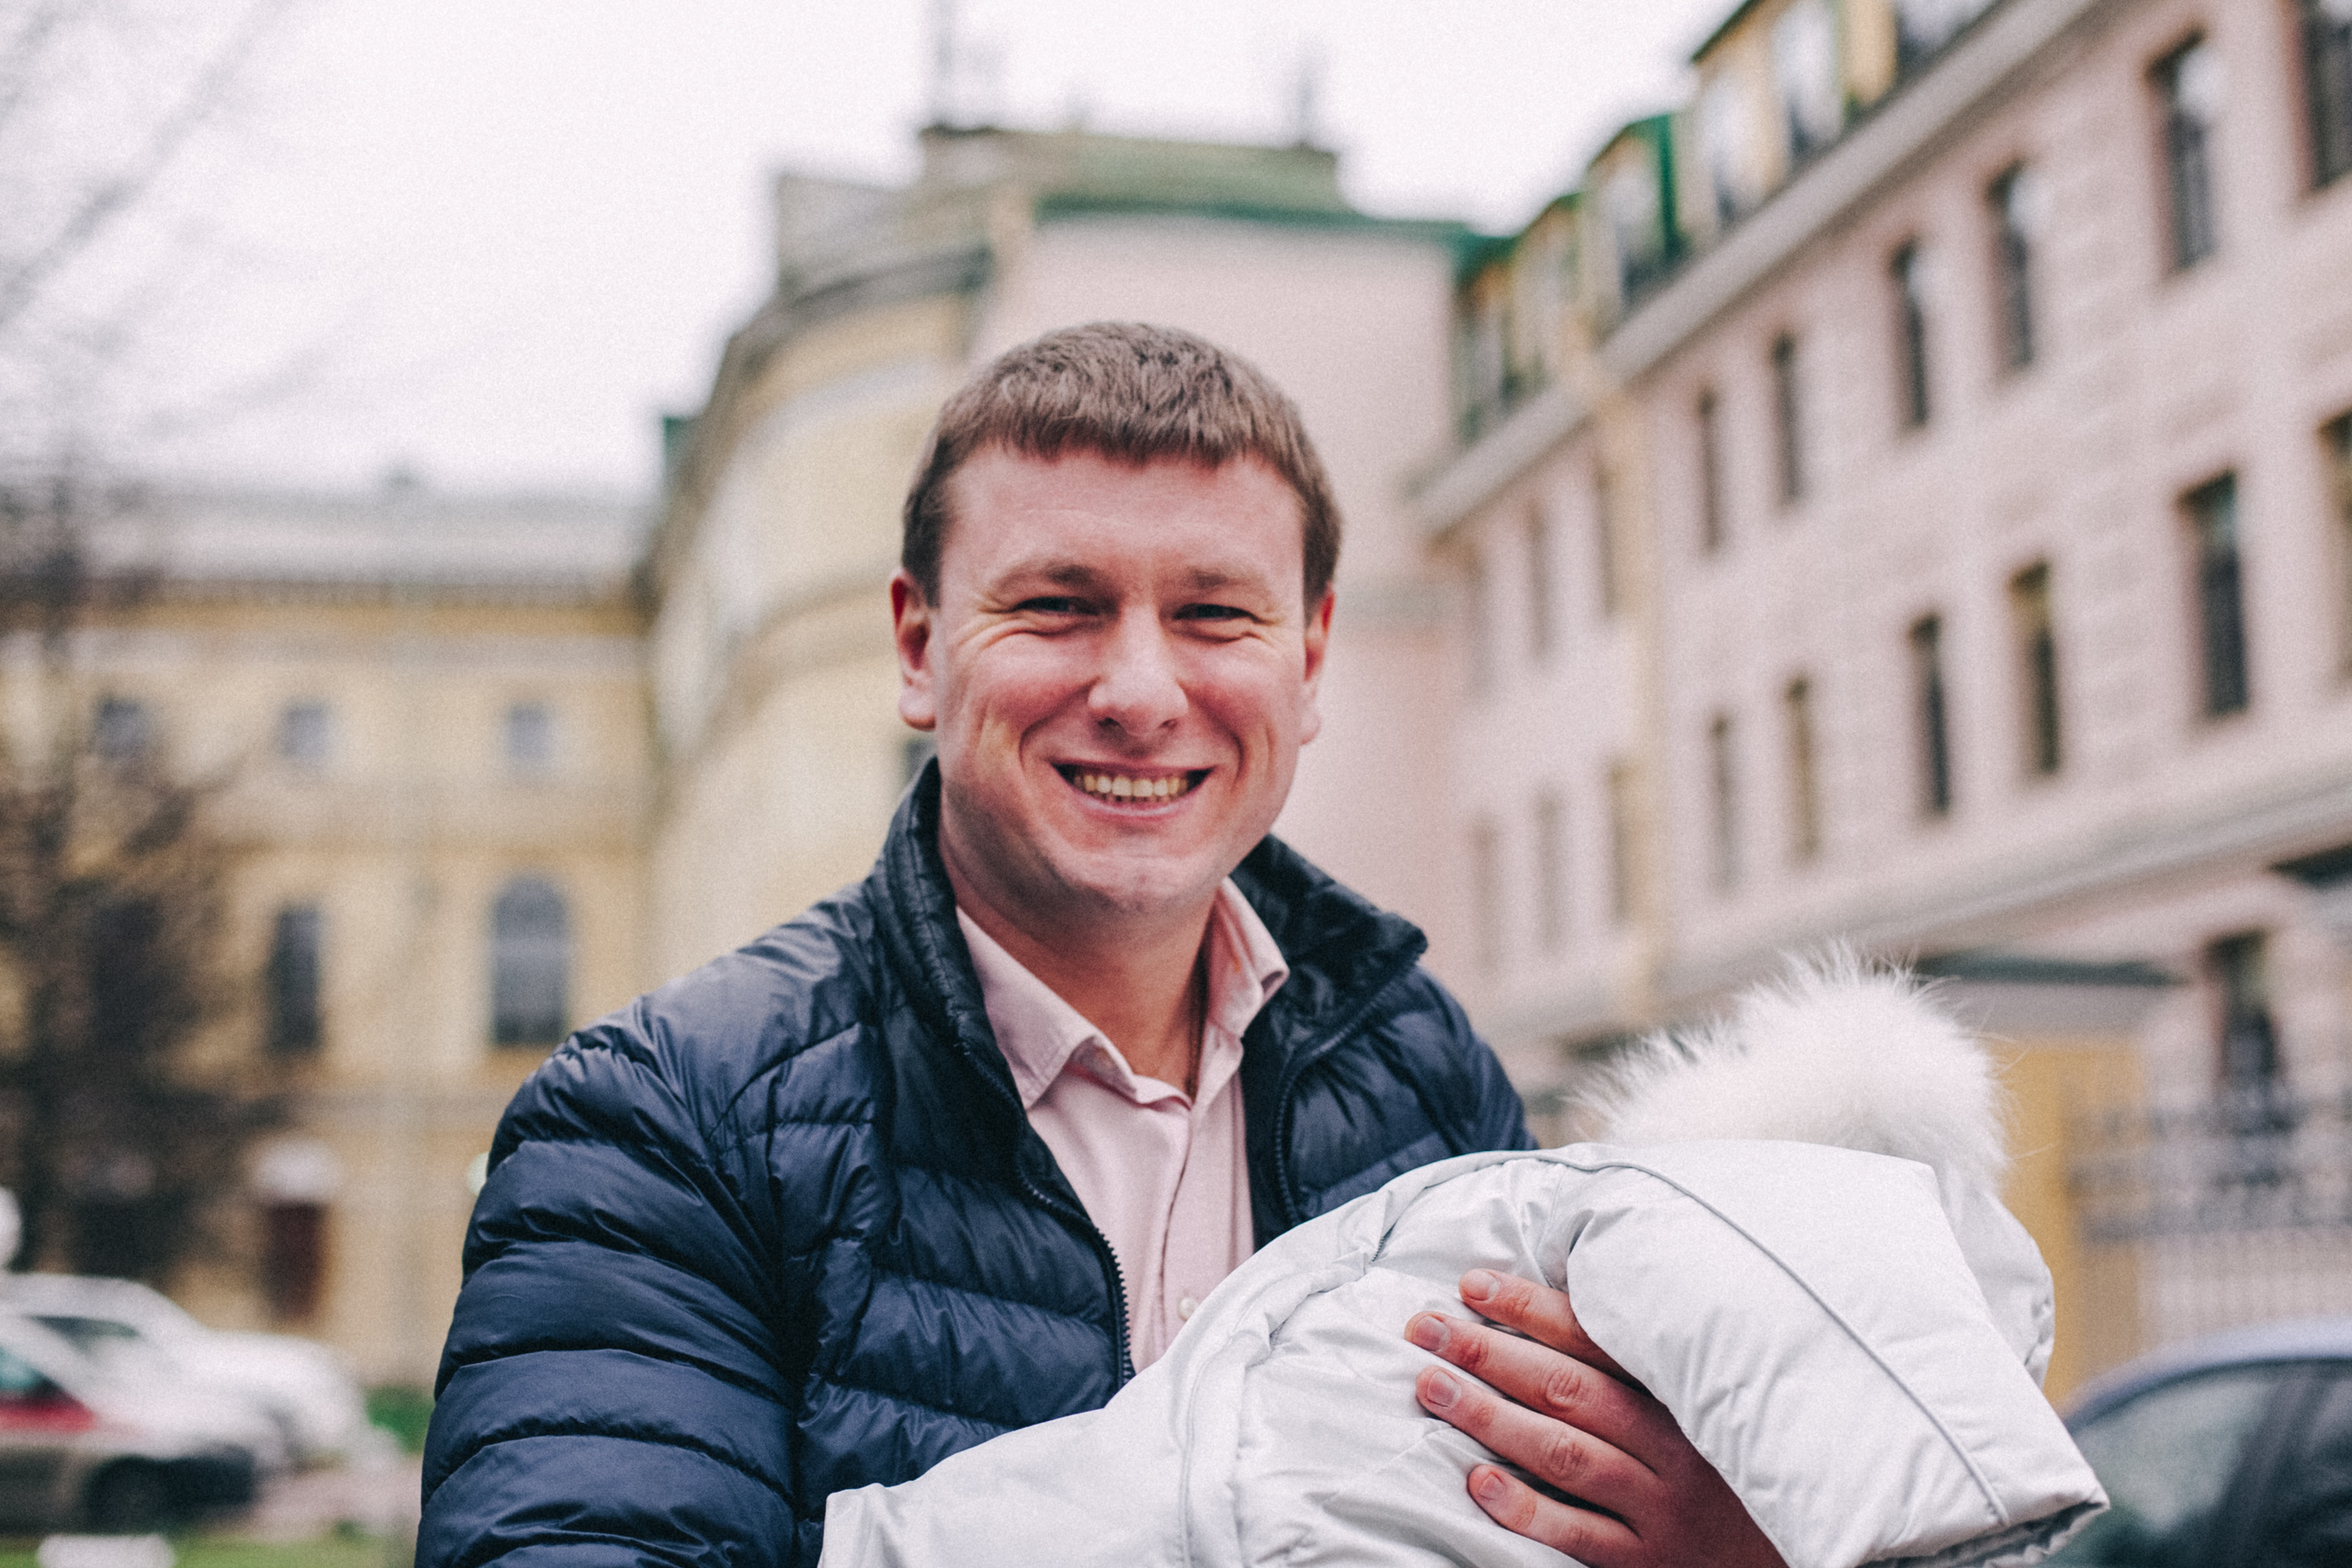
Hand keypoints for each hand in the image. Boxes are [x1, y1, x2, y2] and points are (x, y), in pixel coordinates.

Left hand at [1405, 1269, 1784, 1567]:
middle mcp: (1675, 1448)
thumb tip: (1560, 1294)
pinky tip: (1478, 1481)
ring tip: (1432, 1386)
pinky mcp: (1648, 1564)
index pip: (1598, 1338)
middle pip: (1569, 1390)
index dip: (1530, 1307)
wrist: (1801, 1552)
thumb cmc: (1732, 1467)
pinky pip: (1577, 1536)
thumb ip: (1644, 1360)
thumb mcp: (1706, 1402)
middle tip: (1426, 1328)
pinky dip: (1525, 1508)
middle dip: (1490, 1352)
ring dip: (1491, 1417)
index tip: (1472, 1284)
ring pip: (1564, 1454)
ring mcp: (1661, 1509)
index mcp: (1686, 1394)